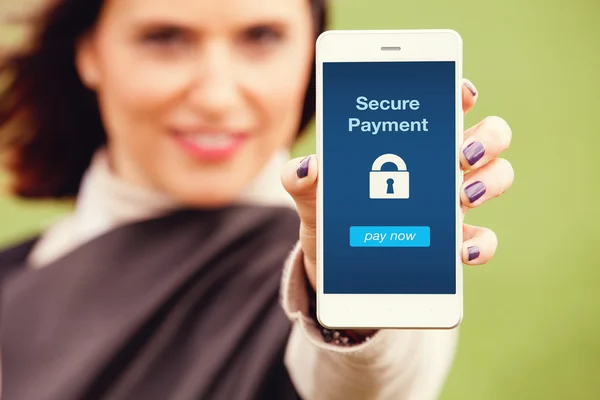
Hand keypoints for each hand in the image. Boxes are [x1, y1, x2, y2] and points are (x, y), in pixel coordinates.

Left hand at [282, 78, 513, 310]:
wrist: (333, 267)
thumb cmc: (329, 216)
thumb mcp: (311, 196)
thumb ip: (302, 179)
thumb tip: (308, 166)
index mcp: (407, 144)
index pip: (443, 105)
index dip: (459, 92)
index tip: (460, 92)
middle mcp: (437, 167)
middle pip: (484, 136)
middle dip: (487, 137)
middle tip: (463, 153)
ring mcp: (449, 204)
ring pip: (494, 178)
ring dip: (490, 181)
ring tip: (463, 195)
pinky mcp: (449, 244)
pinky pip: (480, 240)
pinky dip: (480, 244)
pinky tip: (462, 250)